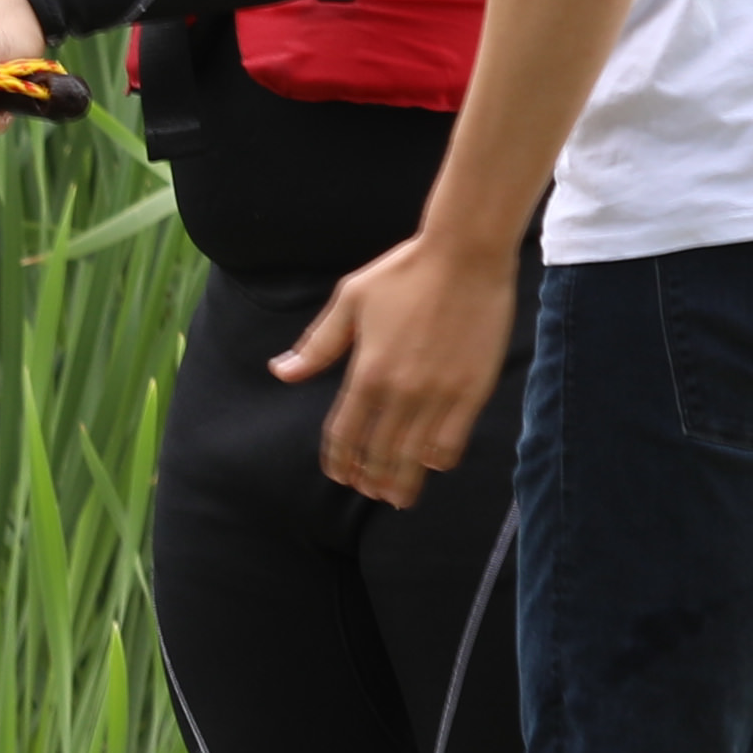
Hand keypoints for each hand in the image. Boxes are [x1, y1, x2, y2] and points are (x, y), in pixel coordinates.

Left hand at [280, 230, 507, 503]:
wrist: (465, 255)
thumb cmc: (404, 272)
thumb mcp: (349, 301)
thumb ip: (317, 345)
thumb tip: (281, 372)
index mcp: (366, 371)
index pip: (344, 433)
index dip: (339, 460)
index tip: (339, 475)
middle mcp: (400, 391)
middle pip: (379, 454)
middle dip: (370, 479)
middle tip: (368, 492)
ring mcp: (438, 394)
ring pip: (415, 457)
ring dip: (403, 482)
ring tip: (397, 497)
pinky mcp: (471, 391)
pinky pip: (452, 442)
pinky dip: (440, 459)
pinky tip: (433, 464)